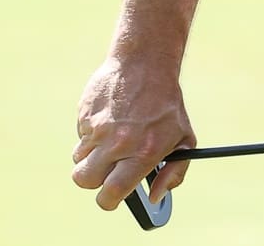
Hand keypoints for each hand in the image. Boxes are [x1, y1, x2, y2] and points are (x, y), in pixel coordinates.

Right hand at [72, 53, 196, 209]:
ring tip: (109, 141)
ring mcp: (97, 127)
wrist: (145, 63)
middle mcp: (117, 143)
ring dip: (91, 157)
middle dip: (94, 181)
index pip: (111, 193)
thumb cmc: (167, 104)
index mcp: (142, 153)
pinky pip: (80, 136)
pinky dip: (91, 134)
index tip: (110, 197)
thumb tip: (155, 197)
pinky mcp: (85, 113)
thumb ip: (174, 173)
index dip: (108, 201)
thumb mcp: (184, 139)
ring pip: (79, 159)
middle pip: (85, 180)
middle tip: (106, 172)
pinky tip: (109, 119)